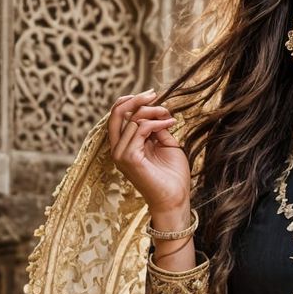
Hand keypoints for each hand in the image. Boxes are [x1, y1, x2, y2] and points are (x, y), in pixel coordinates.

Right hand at [108, 90, 189, 214]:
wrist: (176, 199)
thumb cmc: (173, 176)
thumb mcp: (165, 144)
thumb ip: (156, 128)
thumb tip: (155, 111)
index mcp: (124, 146)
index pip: (119, 116)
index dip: (133, 102)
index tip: (153, 95)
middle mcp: (118, 150)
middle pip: (116, 113)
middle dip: (135, 99)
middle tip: (154, 94)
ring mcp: (121, 154)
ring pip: (132, 119)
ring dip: (154, 112)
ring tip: (170, 116)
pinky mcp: (128, 158)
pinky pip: (139, 129)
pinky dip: (156, 123)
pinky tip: (170, 124)